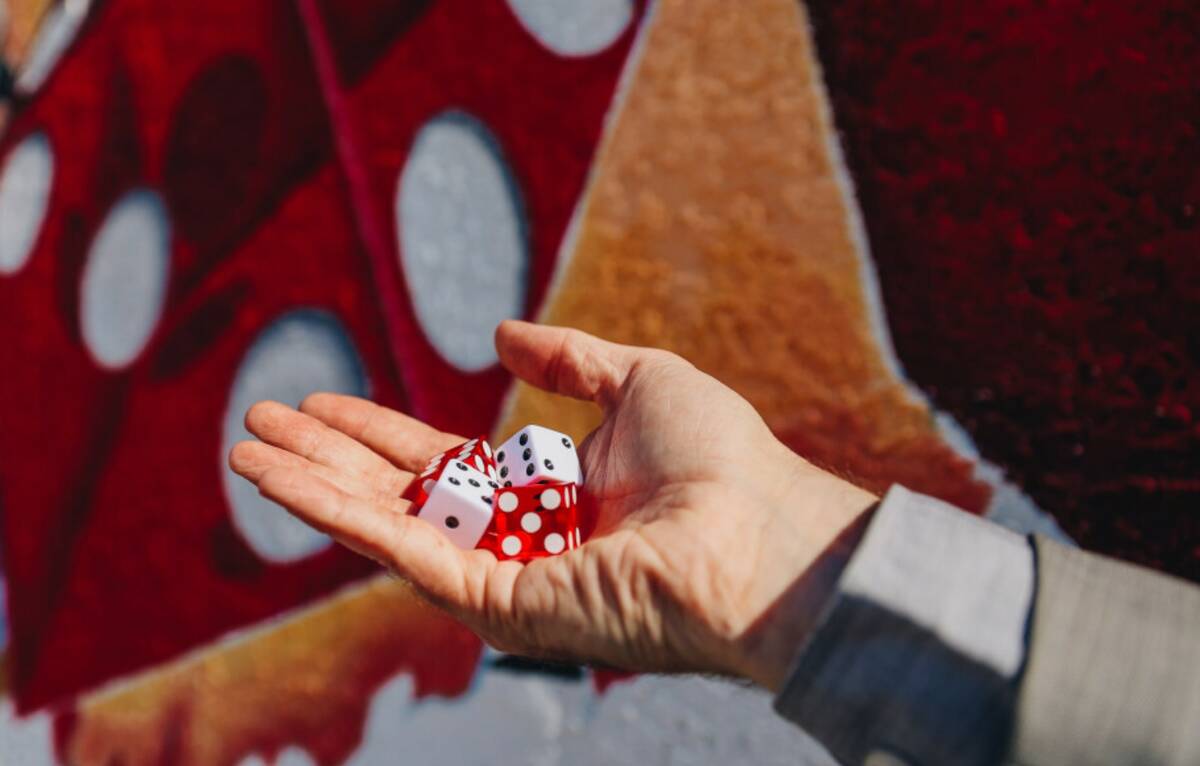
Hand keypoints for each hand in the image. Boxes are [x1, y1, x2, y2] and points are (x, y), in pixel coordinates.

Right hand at [229, 321, 876, 690]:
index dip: (377, 432)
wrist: (761, 530)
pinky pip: (402, 554)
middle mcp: (515, 541)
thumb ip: (569, 361)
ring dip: (310, 487)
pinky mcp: (496, 604)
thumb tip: (499, 335)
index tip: (322, 401)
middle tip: (257, 422)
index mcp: (545, 496)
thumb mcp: (639, 382)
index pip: (440, 464)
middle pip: (398, 495)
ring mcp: (502, 577)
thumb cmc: (722, 459)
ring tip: (244, 448)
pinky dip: (335, 515)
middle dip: (327, 458)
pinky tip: (281, 479)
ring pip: (385, 527)